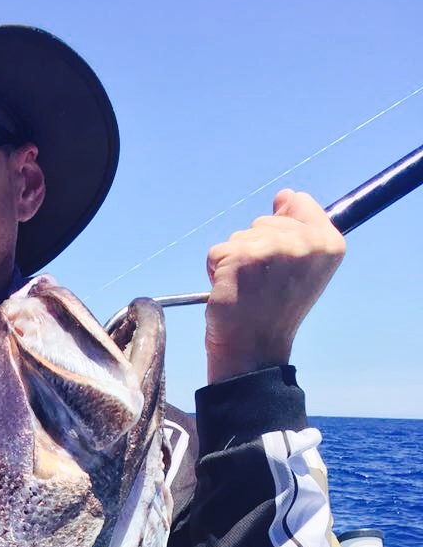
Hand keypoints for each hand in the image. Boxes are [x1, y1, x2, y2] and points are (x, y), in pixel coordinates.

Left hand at [204, 189, 344, 382]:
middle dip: (255, 249)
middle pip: (264, 221)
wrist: (254, 351)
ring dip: (235, 262)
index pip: (299, 203)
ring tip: (248, 291)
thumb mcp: (303, 268)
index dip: (281, 232)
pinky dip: (216, 272)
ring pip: (239, 236)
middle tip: (263, 285)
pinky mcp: (241, 258)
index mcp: (329, 243)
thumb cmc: (275, 311)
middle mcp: (306, 243)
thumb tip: (286, 196)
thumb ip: (300, 228)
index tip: (281, 266)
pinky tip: (231, 293)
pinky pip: (217, 252)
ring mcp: (273, 248)